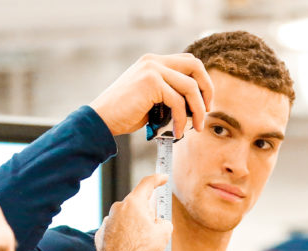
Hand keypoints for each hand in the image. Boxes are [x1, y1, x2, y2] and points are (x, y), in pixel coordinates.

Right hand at [90, 53, 213, 138]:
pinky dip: (181, 119)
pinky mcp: (151, 82)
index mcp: (154, 61)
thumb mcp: (150, 99)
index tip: (204, 102)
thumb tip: (193, 106)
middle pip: (195, 66)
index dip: (202, 80)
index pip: (188, 62)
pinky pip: (178, 102)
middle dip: (207, 89)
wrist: (101, 120)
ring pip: (190, 86)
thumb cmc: (124, 114)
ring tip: (196, 127)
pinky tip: (178, 132)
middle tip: (207, 111)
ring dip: (198, 110)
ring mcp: (153, 69)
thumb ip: (168, 94)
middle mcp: (154, 61)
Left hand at [91, 174, 172, 250]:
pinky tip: (128, 248)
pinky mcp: (102, 231)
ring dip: (135, 227)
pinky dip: (124, 236)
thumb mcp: (164, 234)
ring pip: (127, 218)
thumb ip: (164, 222)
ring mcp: (108, 219)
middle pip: (138, 204)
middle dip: (147, 215)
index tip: (163, 178)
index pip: (147, 183)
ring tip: (140, 245)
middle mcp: (119, 207)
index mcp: (134, 203)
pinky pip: (118, 229)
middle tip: (153, 232)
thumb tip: (159, 223)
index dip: (158, 179)